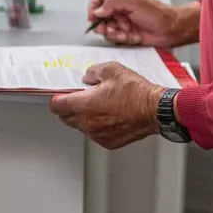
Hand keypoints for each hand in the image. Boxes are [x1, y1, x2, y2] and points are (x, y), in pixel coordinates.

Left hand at [49, 62, 163, 149]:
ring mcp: (98, 135)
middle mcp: (88, 123)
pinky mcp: (109, 142)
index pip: (57, 106)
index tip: (62, 95)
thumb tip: (87, 77)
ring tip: (99, 105)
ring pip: (81, 126)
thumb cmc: (137, 93)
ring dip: (84, 117)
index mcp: (84, 105)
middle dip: (69, 108)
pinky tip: (108, 115)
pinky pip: (95, 134)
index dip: (58, 99)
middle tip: (80, 98)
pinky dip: (97, 126)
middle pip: (66, 118)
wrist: (156, 110)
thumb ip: (93, 72)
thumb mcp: (112, 70)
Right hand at [86, 0, 193, 47]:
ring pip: (106, 28)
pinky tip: (130, 36)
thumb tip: (98, 10)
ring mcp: (122, 21)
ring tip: (124, 32)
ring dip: (113, 32)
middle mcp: (120, 8)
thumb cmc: (158, 13)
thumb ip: (113, 2)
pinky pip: (115, 38)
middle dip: (103, 23)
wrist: (171, 29)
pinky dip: (121, 38)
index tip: (94, 16)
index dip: (94, 7)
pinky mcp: (125, 33)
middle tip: (108, 28)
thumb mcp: (134, 1)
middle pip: (100, 15)